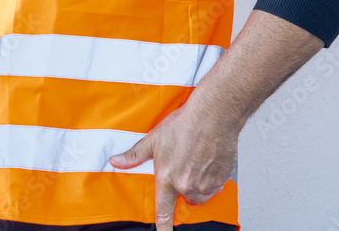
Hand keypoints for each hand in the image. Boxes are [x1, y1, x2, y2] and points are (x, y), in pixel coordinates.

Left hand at [108, 101, 236, 230]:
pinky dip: (213, 178)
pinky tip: (208, 159)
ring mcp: (206, 184)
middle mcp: (187, 185)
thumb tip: (116, 161)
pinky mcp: (222, 180)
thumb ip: (134, 156)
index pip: (163, 210)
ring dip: (199, 185)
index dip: (163, 226)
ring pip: (201, 194)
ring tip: (196, 161)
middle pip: (186, 199)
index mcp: (168, 178)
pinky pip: (216, 186)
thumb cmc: (184, 126)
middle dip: (184, 188)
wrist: (211, 118)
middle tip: (184, 166)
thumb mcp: (152, 140)